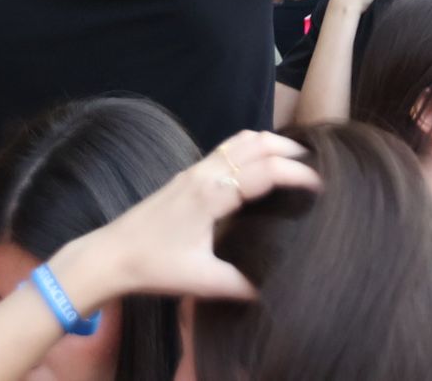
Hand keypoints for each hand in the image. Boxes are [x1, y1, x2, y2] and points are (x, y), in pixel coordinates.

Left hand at [58, 130, 320, 303]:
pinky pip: (226, 149)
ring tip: (294, 158)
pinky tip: (259, 167)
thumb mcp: (201, 280)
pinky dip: (251, 148)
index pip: (264, 171)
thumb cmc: (154, 266)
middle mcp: (204, 174)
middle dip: (289, 148)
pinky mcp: (187, 176)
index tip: (321, 185)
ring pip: (239, 140)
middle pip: (255, 143)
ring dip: (269, 143)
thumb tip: (272, 290)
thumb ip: (240, 284)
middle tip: (315, 164)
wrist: (111, 255)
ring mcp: (194, 170)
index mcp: (212, 194)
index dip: (296, 174)